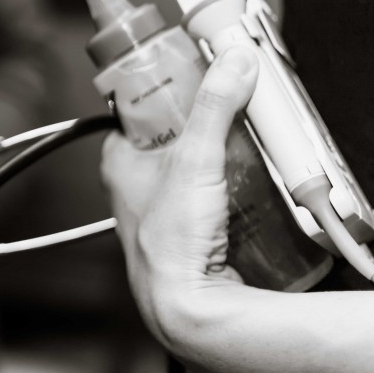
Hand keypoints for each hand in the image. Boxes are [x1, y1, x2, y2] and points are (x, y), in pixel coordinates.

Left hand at [100, 46, 257, 350]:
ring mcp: (161, 213)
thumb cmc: (171, 243)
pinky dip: (231, 188)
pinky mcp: (189, 235)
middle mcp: (134, 188)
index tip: (191, 72)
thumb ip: (215, 107)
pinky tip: (253, 185)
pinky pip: (210, 199)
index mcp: (119, 163)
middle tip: (232, 105)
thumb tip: (233, 63)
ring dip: (220, 157)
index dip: (160, 90)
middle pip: (168, 139)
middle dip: (201, 123)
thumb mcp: (195, 159)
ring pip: (191, 170)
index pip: (132, 111)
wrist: (190, 309)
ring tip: (251, 141)